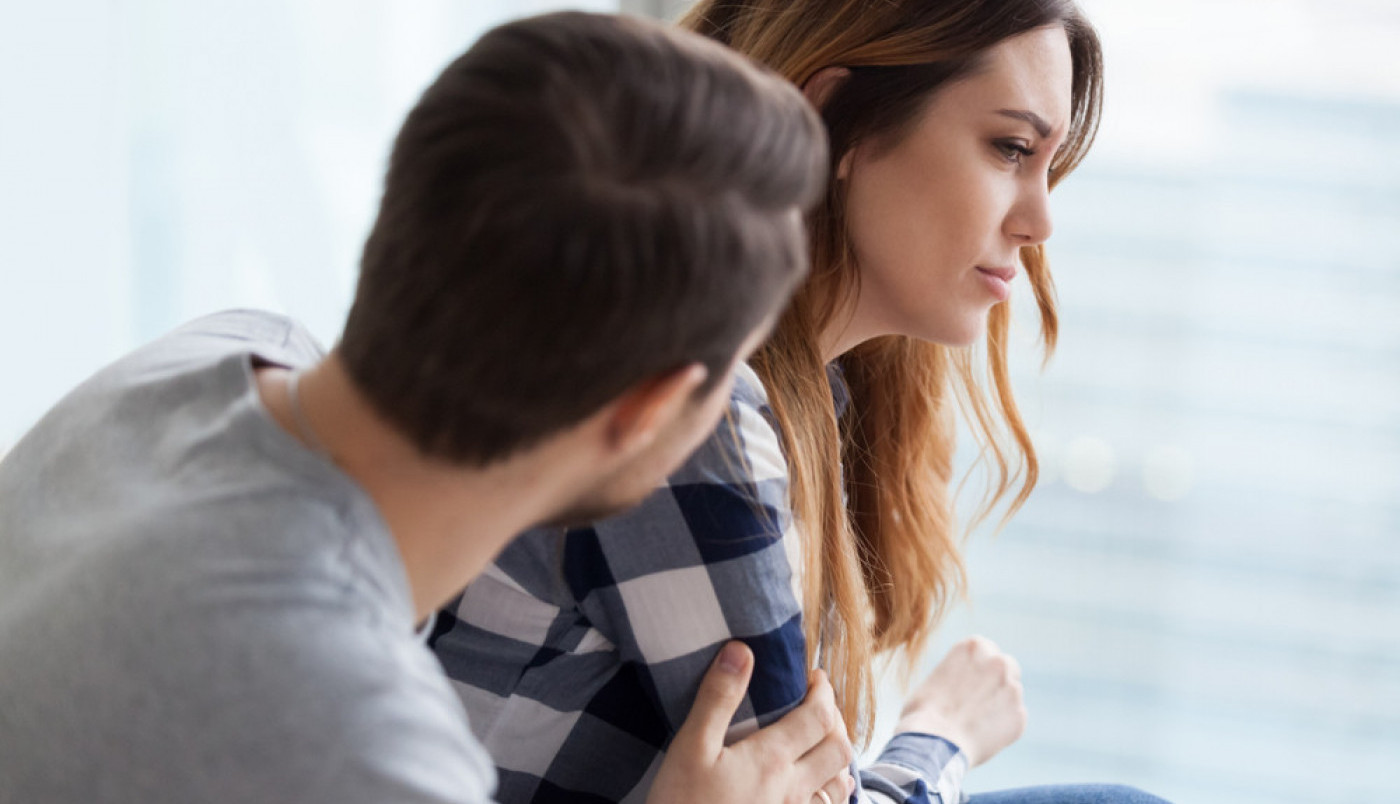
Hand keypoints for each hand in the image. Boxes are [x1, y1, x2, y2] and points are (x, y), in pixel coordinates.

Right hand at [649, 641, 856, 803]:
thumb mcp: (689, 748)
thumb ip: (718, 698)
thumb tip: (741, 650)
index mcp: (770, 759)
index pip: (818, 715)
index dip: (823, 690)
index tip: (814, 676)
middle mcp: (792, 789)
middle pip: (839, 748)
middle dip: (835, 720)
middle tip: (817, 705)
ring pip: (839, 784)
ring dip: (839, 758)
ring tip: (822, 743)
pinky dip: (831, 795)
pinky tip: (817, 791)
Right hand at [892, 635, 1026, 766]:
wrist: (933, 743)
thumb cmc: (924, 712)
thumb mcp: (936, 678)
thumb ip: (957, 673)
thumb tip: (963, 684)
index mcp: (974, 646)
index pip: (987, 648)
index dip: (979, 666)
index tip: (970, 680)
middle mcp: (997, 662)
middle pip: (1008, 666)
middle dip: (998, 680)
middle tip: (980, 700)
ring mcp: (1012, 689)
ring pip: (1012, 694)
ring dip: (1000, 704)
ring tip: (974, 723)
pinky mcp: (1019, 716)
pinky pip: (1014, 719)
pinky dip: (1003, 727)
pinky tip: (981, 736)